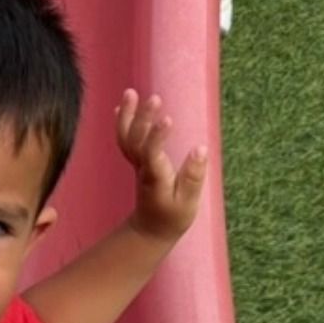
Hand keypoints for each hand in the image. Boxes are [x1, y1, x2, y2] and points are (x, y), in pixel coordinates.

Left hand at [115, 89, 207, 244]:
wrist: (149, 230)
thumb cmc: (172, 218)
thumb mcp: (188, 203)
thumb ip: (193, 177)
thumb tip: (201, 149)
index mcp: (156, 179)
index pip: (153, 154)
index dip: (158, 137)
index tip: (168, 119)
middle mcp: (143, 169)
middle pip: (137, 141)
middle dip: (143, 120)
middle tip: (154, 98)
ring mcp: (137, 165)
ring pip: (127, 138)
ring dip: (128, 116)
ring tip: (130, 92)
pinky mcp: (137, 162)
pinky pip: (125, 141)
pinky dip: (122, 123)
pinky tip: (123, 106)